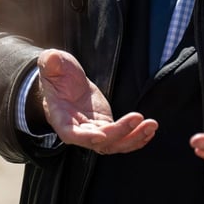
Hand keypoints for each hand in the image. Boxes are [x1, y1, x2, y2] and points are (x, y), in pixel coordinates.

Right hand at [36, 49, 157, 154]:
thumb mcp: (52, 64)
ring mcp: (94, 130)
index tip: (103, 135)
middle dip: (120, 133)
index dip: (86, 137)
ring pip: (113, 144)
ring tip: (151, 125)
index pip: (72, 134)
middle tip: (138, 118)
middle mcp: (78, 130)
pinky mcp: (106, 126)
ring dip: (133, 138)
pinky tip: (150, 130)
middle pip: (99, 141)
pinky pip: (122, 139)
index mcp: (61, 118)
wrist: (65, 82)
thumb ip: (51, 63)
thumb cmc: (57, 74)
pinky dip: (136, 137)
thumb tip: (52, 59)